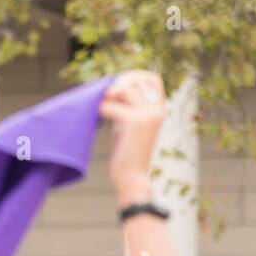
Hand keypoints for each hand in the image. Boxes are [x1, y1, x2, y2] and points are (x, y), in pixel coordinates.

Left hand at [99, 71, 165, 205]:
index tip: (117, 86)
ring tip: (99, 107)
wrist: (132, 180)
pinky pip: (113, 106)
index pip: (153, 78)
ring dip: (108, 95)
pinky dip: (102, 109)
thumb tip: (110, 92)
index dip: (134, 76)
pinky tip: (97, 117)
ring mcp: (149, 115)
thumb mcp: (128, 127)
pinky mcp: (137, 123)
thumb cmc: (127, 156)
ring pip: (125, 89)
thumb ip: (126, 109)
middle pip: (138, 79)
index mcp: (159, 110)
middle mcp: (157, 109)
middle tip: (104, 96)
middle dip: (118, 83)